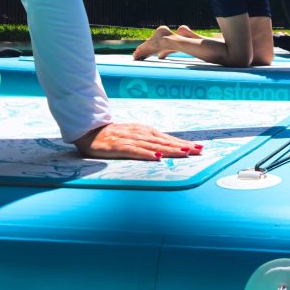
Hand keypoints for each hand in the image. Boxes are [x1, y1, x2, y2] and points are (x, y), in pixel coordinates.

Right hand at [74, 123, 203, 159]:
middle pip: (165, 142)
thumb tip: (169, 150)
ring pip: (154, 146)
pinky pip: (134, 151)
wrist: (90, 132)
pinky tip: (157, 157)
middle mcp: (141, 134)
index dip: (184, 143)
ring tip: (184, 153)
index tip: (199, 148)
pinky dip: (146, 154)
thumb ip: (151, 143)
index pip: (169, 139)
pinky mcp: (118, 147)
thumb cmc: (115, 136)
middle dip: (183, 146)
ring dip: (170, 149)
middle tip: (198, 151)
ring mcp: (130, 140)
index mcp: (146, 132)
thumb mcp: (136, 137)